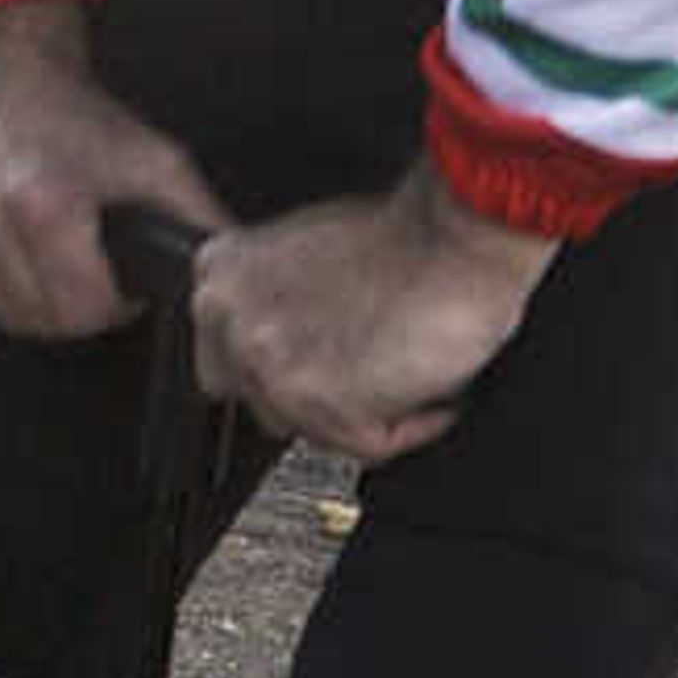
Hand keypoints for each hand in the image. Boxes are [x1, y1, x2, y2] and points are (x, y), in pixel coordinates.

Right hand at [0, 0, 227, 338]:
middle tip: (86, 266)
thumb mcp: (154, 159)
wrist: (4, 73)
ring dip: (31, 300)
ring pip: (0, 319)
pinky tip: (7, 251)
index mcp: (43, 207)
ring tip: (49, 255)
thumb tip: (229, 276)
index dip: (114, 304)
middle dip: (75, 306)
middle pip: (43, 323)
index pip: (85, 313)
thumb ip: (196, 220)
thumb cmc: (79, 118)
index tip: (117, 278)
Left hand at [191, 168, 555, 465]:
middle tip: (375, 368)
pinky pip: (369, 445)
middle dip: (324, 396)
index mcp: (219, 276)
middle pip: (269, 404)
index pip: (230, 360)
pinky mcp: (320, 403)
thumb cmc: (408, 235)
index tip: (329, 360)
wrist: (457, 232)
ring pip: (318, 432)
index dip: (293, 364)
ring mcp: (270, 366)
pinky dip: (413, 424)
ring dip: (372, 410)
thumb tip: (294, 343)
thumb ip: (278, 298)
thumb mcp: (309, 251)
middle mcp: (230, 322)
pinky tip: (435, 388)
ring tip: (412, 366)